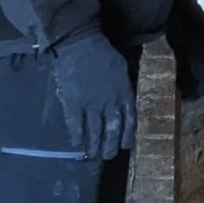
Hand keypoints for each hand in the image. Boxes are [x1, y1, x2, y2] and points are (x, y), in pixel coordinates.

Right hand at [47, 31, 137, 159]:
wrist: (81, 45)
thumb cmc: (104, 54)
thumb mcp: (123, 69)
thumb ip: (124, 87)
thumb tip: (124, 100)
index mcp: (124, 94)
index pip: (129, 121)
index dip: (128, 136)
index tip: (126, 146)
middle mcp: (110, 104)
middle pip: (112, 130)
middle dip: (110, 146)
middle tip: (108, 156)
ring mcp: (92, 105)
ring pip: (94, 131)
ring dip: (94, 145)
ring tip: (93, 155)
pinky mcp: (74, 104)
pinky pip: (75, 125)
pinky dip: (77, 136)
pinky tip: (77, 144)